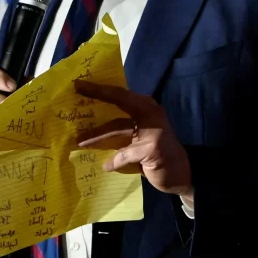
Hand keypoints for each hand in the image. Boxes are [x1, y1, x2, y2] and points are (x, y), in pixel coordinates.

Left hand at [73, 80, 193, 201]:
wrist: (181, 173)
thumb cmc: (156, 152)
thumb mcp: (141, 133)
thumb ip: (123, 125)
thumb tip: (91, 123)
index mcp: (147, 106)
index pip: (120, 93)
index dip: (99, 88)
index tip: (79, 84)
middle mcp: (151, 112)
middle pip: (120, 100)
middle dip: (97, 97)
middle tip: (75, 99)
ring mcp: (153, 129)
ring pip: (117, 129)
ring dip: (96, 137)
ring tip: (80, 142)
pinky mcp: (152, 148)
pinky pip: (124, 154)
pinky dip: (114, 161)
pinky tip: (106, 166)